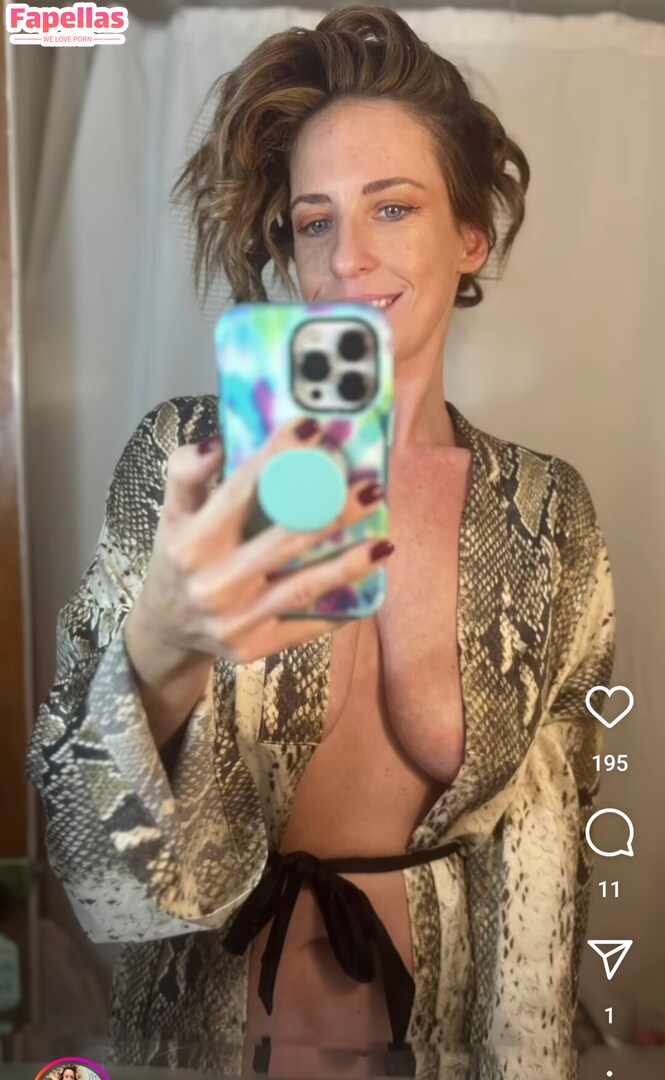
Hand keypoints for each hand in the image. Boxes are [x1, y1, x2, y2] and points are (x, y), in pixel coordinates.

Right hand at [132, 417, 393, 666]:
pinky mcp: (254, 647)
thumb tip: (219, 442)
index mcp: (193, 542)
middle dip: (333, 511)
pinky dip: (339, 608)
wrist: (167, 629)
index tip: (314, 428)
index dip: (279, 457)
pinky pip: (306, 626)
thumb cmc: (177, 559)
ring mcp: (236, 620)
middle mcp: (215, 582)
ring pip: (304, 586)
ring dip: (348, 563)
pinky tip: (367, 585)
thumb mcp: (170, 514)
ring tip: (383, 541)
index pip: (243, 490)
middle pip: (286, 539)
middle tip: (371, 487)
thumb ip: (187, 474)